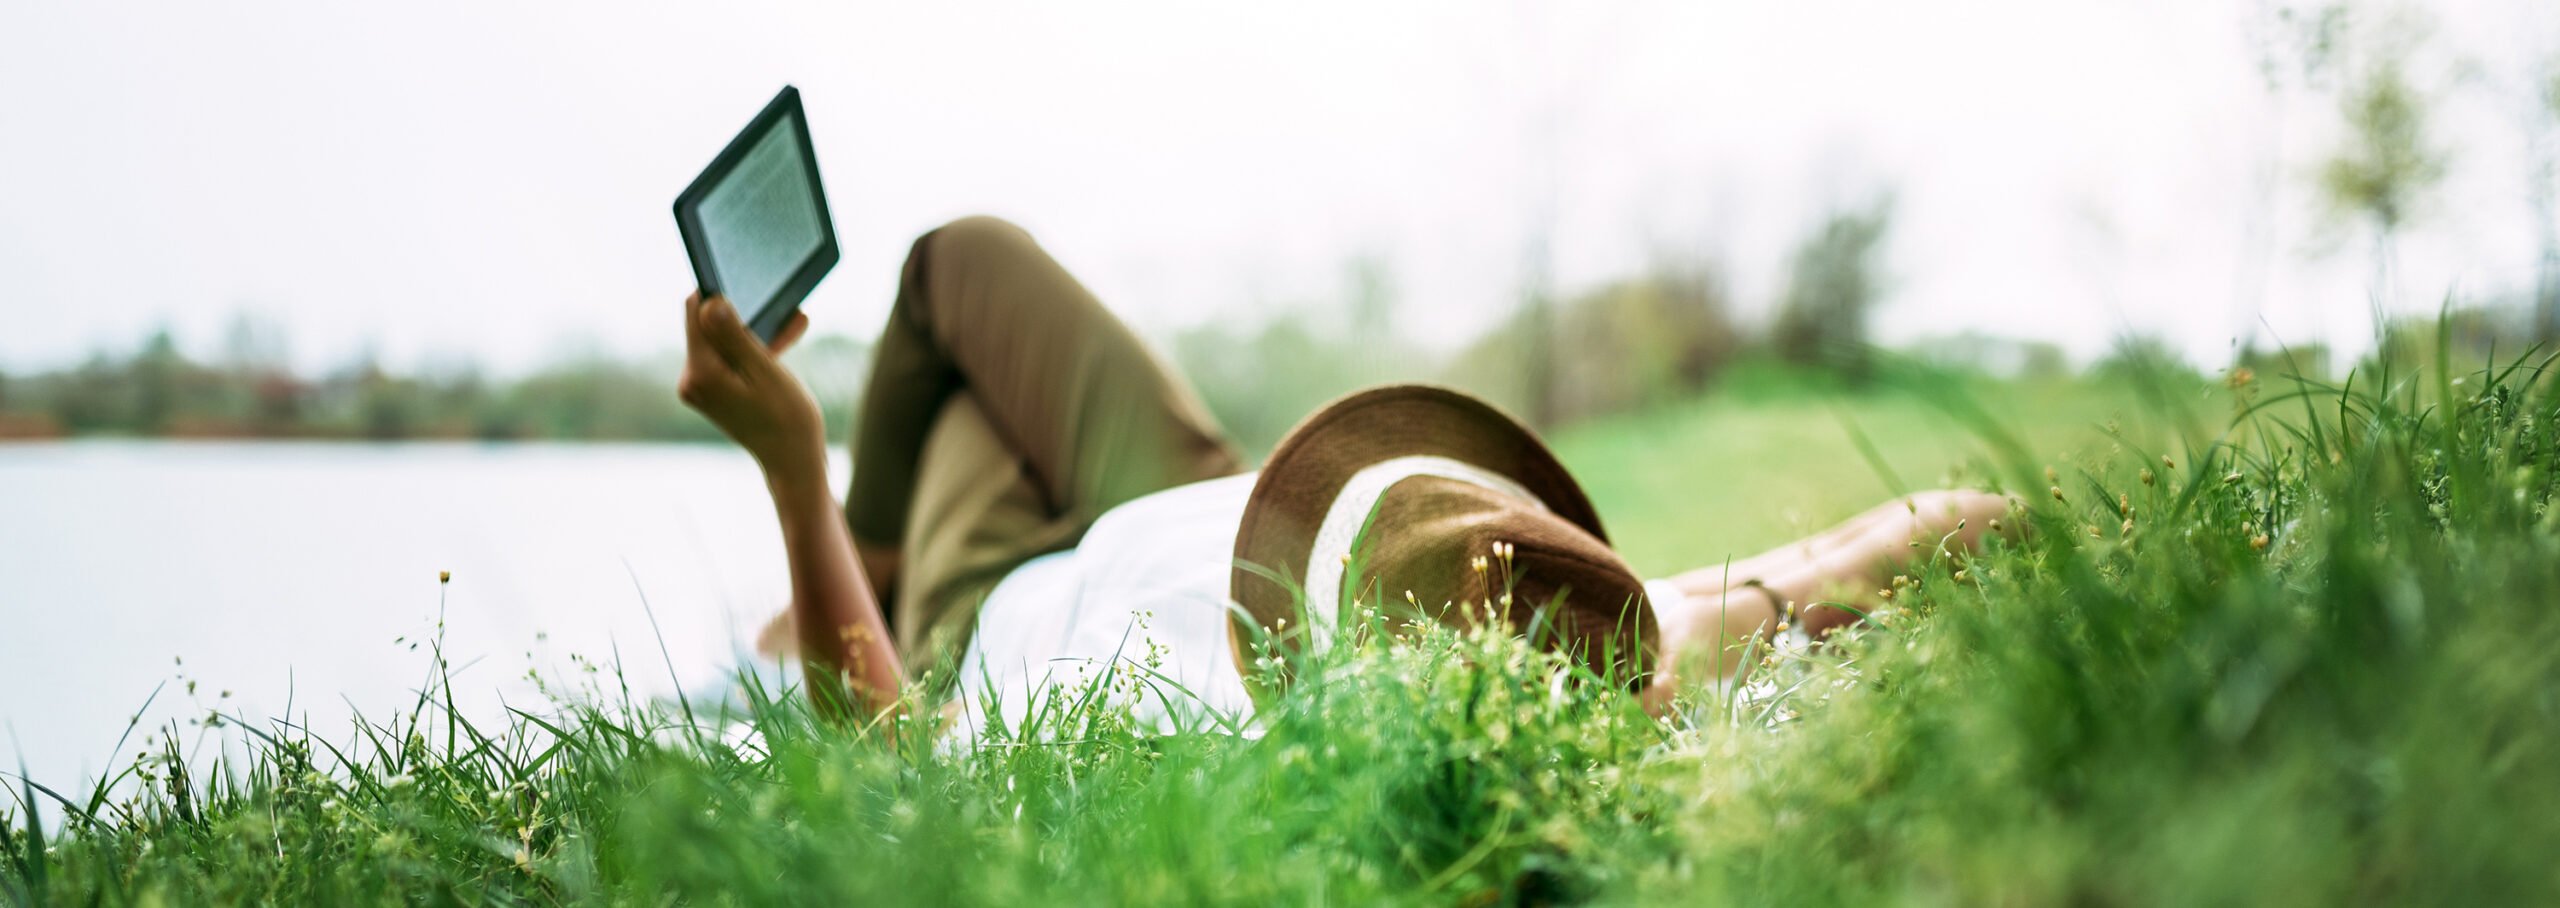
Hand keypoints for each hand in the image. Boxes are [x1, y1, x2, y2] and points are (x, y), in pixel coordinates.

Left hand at [678, 292, 820, 473]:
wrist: (794, 462)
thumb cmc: (787, 420)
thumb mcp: (765, 371)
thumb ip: (734, 335)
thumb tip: (709, 301)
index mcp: (700, 373)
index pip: (696, 312)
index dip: (720, 293)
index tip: (750, 284)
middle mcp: (693, 380)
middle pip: (711, 326)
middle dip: (747, 313)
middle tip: (784, 306)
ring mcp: (702, 387)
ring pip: (726, 341)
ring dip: (757, 331)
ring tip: (793, 320)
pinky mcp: (715, 390)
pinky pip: (732, 358)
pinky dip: (755, 350)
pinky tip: (785, 339)